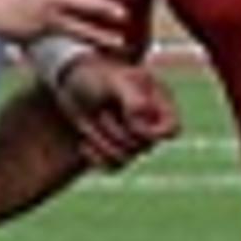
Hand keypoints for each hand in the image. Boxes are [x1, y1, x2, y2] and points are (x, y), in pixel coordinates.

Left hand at [50, 53, 182, 169]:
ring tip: (91, 124)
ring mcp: (131, 136)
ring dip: (104, 144)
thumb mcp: (115, 81)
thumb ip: (134, 101)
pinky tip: (84, 143)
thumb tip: (142, 125)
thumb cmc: (95, 74)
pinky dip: (96, 157)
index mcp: (158, 102)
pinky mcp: (114, 148)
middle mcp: (149, 122)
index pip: (172, 130)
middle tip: (102, 112)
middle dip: (118, 133)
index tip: (131, 124)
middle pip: (145, 147)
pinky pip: (113, 166)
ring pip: (127, 159)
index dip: (154, 134)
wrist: (68, 81)